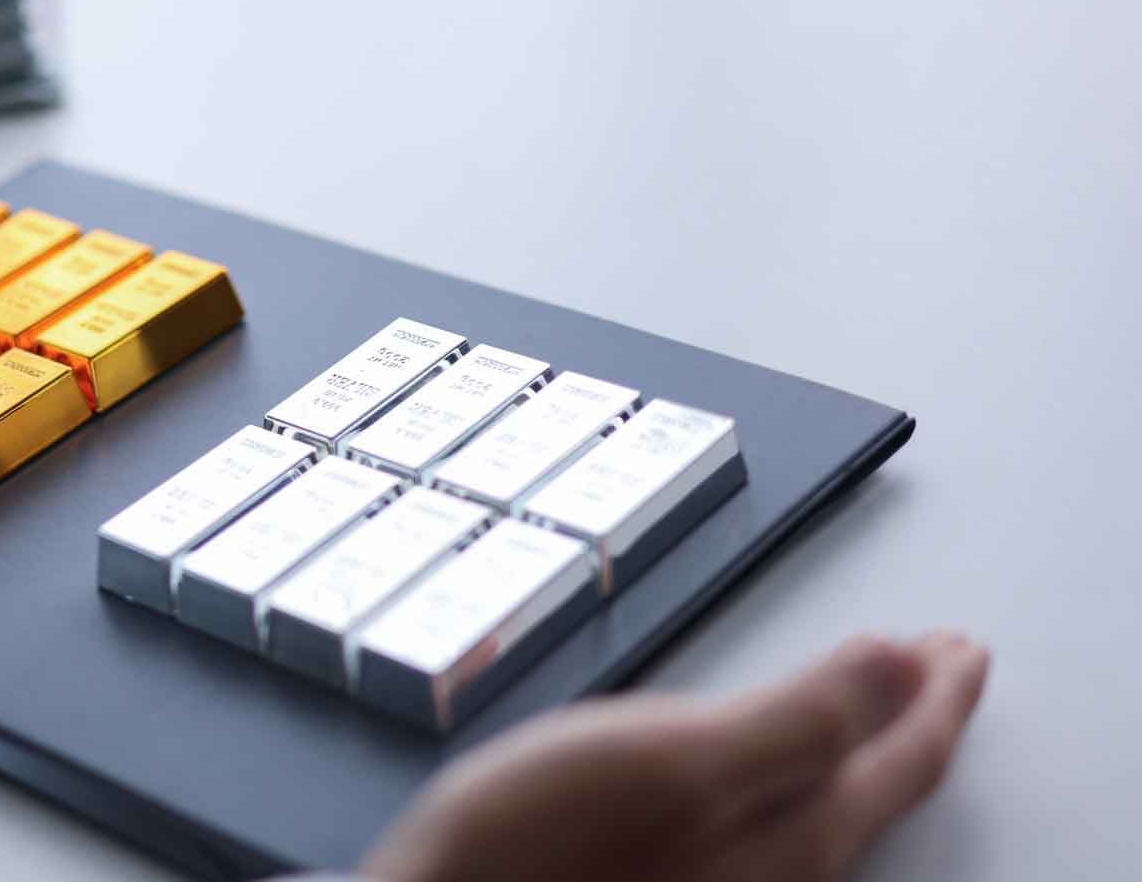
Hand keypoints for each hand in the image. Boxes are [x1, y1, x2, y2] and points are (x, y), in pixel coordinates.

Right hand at [363, 633, 989, 881]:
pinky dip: (795, 772)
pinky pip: (775, 824)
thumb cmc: (542, 851)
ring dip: (857, 745)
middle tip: (935, 664)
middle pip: (876, 791)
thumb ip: (800, 715)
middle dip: (909, 719)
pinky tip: (767, 762)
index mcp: (794, 834)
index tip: (961, 645)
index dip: (939, 694)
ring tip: (872, 700)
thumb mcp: (680, 758)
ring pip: (827, 810)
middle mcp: (776, 872)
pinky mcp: (674, 877)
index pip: (902, 757)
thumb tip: (901, 664)